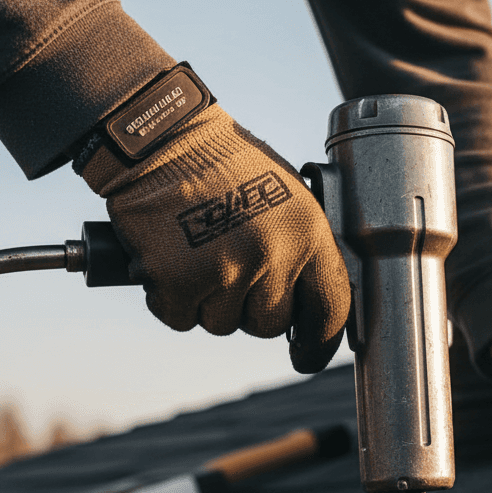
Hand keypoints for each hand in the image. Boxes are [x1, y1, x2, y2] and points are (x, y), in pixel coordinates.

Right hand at [79, 104, 348, 372]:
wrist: (160, 136)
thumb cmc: (225, 166)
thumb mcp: (288, 199)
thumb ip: (303, 251)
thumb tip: (312, 309)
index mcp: (308, 232)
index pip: (331, 307)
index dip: (320, 342)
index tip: (307, 356)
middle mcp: (272, 253)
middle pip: (270, 326)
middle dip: (248, 308)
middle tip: (229, 266)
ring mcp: (225, 268)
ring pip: (223, 325)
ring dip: (208, 302)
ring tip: (199, 252)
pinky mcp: (178, 279)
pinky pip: (181, 319)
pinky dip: (171, 299)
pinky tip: (171, 261)